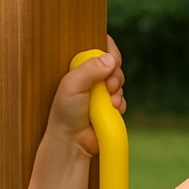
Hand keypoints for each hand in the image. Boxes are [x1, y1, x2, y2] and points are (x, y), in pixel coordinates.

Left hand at [47, 35, 125, 156]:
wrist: (72, 141)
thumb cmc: (65, 113)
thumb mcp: (73, 86)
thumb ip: (89, 69)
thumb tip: (110, 60)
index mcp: (79, 67)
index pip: (98, 47)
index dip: (109, 51)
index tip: (112, 61)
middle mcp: (90, 77)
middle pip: (113, 63)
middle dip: (116, 74)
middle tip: (110, 86)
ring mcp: (100, 91)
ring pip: (119, 81)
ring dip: (118, 91)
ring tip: (110, 102)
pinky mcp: (109, 105)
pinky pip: (122, 98)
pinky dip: (120, 104)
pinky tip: (113, 110)